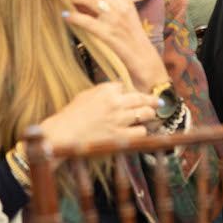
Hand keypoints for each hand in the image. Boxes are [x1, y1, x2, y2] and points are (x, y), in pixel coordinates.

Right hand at [38, 81, 159, 149]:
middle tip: (158, 102)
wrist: (64, 133)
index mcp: (106, 90)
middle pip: (141, 98)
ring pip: (146, 114)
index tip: (133, 95)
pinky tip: (139, 131)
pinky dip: (141, 131)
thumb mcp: (85, 95)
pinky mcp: (120, 136)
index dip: (128, 92)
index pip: (124, 86)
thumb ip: (102, 90)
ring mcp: (120, 120)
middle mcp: (116, 103)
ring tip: (152, 116)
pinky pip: (141, 132)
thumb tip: (117, 89)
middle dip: (152, 100)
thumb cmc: (71, 115)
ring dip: (150, 115)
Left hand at [65, 0, 167, 88]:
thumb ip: (111, 1)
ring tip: (69, 5)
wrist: (143, 58)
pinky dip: (73, 17)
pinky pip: (86, 21)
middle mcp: (122, 5)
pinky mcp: (108, 35)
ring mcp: (115, 20)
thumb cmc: (131, 35)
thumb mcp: (126, 12)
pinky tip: (67, 18)